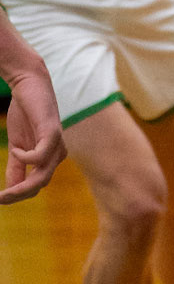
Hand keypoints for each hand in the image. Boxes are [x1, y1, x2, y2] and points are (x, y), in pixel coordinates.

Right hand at [0, 67, 64, 202]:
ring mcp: (57, 142)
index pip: (37, 185)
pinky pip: (41, 155)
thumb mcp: (18, 145)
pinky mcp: (53, 131)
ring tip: (4, 190)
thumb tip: (11, 191)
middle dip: (18, 195)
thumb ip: (17, 167)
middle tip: (0, 199)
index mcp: (50, 157)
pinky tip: (16, 150)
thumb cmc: (25, 114)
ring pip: (44, 175)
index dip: (18, 195)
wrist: (29, 84)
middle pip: (41, 184)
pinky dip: (26, 158)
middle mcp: (57, 152)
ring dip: (22, 186)